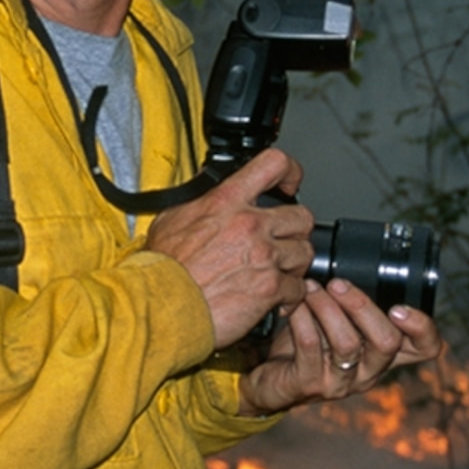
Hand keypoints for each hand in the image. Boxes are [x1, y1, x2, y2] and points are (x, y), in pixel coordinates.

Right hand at [142, 148, 314, 347]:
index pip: (273, 164)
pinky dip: (289, 296)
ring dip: (293, 265)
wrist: (164, 303)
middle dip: (295, 230)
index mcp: (227, 200)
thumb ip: (200, 201)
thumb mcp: (173, 216)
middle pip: (302, 217)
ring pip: (305, 254)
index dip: (289, 171)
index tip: (289, 184)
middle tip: (282, 240)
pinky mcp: (271, 289)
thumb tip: (208, 192)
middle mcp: (250, 225)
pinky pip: (298, 289)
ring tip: (276, 272)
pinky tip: (273, 298)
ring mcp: (264, 257)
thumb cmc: (164, 267)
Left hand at [236, 274, 444, 416]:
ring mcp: (342, 381)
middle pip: (387, 342)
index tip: (399, 306)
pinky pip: (310, 346)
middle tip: (337, 283)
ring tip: (309, 288)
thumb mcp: (337, 320)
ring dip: (326, 307)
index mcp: (383, 352)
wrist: (271, 377)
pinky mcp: (311, 384)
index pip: (425, 347)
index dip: (423, 327)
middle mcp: (370, 370)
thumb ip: (351, 299)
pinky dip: (301, 317)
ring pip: (347, 344)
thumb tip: (348, 254)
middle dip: (361, 305)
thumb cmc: (307, 340)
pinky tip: (294, 305)